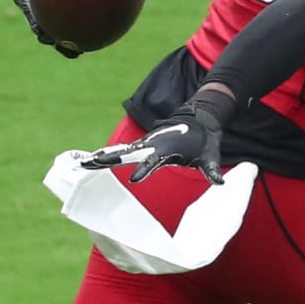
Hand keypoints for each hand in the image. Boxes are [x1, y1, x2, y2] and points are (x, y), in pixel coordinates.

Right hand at [82, 93, 236, 184]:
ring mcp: (145, 144)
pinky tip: (90, 161)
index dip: (145, 170)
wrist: (199, 120)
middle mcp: (152, 146)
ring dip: (103, 157)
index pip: (153, 162)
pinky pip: (121, 152)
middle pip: (129, 154)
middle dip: (111, 159)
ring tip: (84, 163)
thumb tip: (221, 183)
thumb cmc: (204, 141)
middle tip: (92, 163)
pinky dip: (106, 155)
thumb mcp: (210, 156)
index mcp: (167, 150)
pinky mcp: (142, 145)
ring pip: (121, 152)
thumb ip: (212, 170)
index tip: (134, 179)